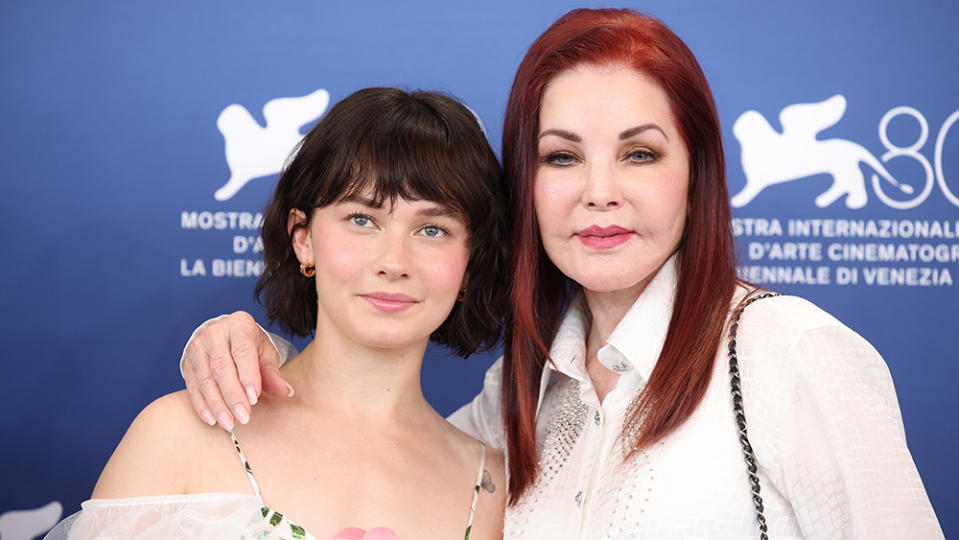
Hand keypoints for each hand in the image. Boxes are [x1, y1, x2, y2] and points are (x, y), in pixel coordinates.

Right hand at [181, 311, 290, 429]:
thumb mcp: (265, 353)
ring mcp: (197, 348)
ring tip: (229, 423)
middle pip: (221, 367)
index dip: (248, 376)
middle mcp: (214, 334)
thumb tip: (285, 392)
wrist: (224, 336)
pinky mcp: (187, 364)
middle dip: (233, 395)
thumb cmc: (250, 346)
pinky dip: (202, 405)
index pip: (242, 351)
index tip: (254, 398)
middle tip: (243, 417)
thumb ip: (273, 373)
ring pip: (206, 379)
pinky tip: (212, 419)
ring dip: (217, 404)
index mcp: (239, 325)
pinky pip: (193, 387)